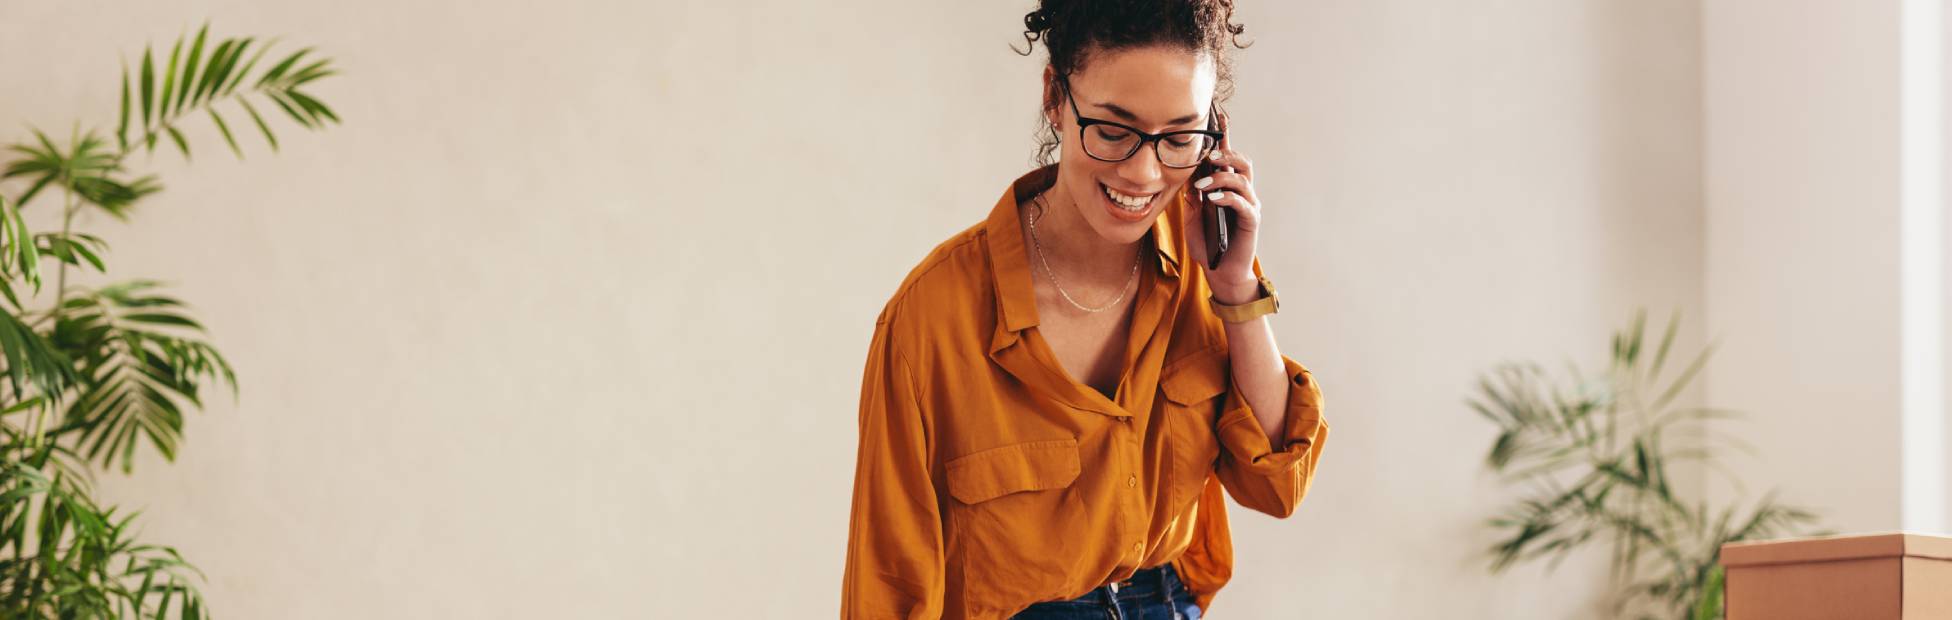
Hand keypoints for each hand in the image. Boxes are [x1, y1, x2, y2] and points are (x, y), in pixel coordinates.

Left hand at [1180, 135, 1262, 303]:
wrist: (1220, 272)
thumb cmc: (1208, 245)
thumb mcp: (1192, 219)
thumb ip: (1191, 199)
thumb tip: (1187, 179)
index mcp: (1227, 188)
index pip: (1227, 159)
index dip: (1224, 138)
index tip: (1218, 117)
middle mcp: (1242, 193)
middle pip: (1242, 162)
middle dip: (1225, 155)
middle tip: (1207, 157)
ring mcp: (1249, 206)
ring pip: (1243, 178)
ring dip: (1221, 177)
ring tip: (1203, 185)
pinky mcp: (1251, 221)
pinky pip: (1243, 202)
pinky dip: (1228, 197)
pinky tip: (1213, 200)